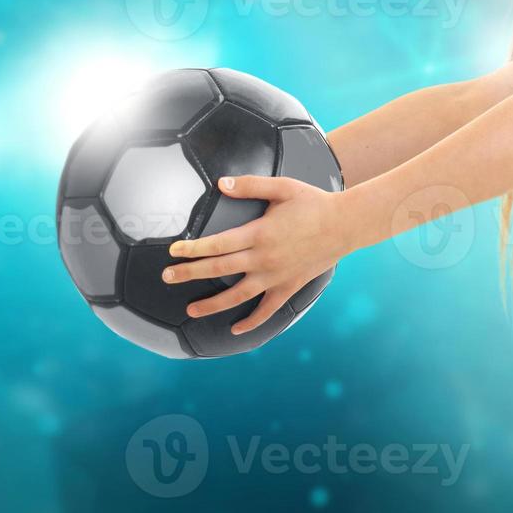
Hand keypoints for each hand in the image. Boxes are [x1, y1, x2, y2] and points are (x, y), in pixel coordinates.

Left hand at [164, 175, 348, 334]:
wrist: (346, 224)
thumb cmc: (314, 202)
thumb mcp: (283, 187)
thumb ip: (250, 185)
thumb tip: (221, 184)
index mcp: (259, 233)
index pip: (217, 244)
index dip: (192, 248)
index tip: (173, 251)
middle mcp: (263, 258)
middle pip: (219, 269)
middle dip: (189, 274)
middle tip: (166, 277)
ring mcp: (276, 276)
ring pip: (237, 296)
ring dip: (211, 304)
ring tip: (190, 309)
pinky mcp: (288, 287)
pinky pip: (266, 310)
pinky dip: (251, 322)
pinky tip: (235, 329)